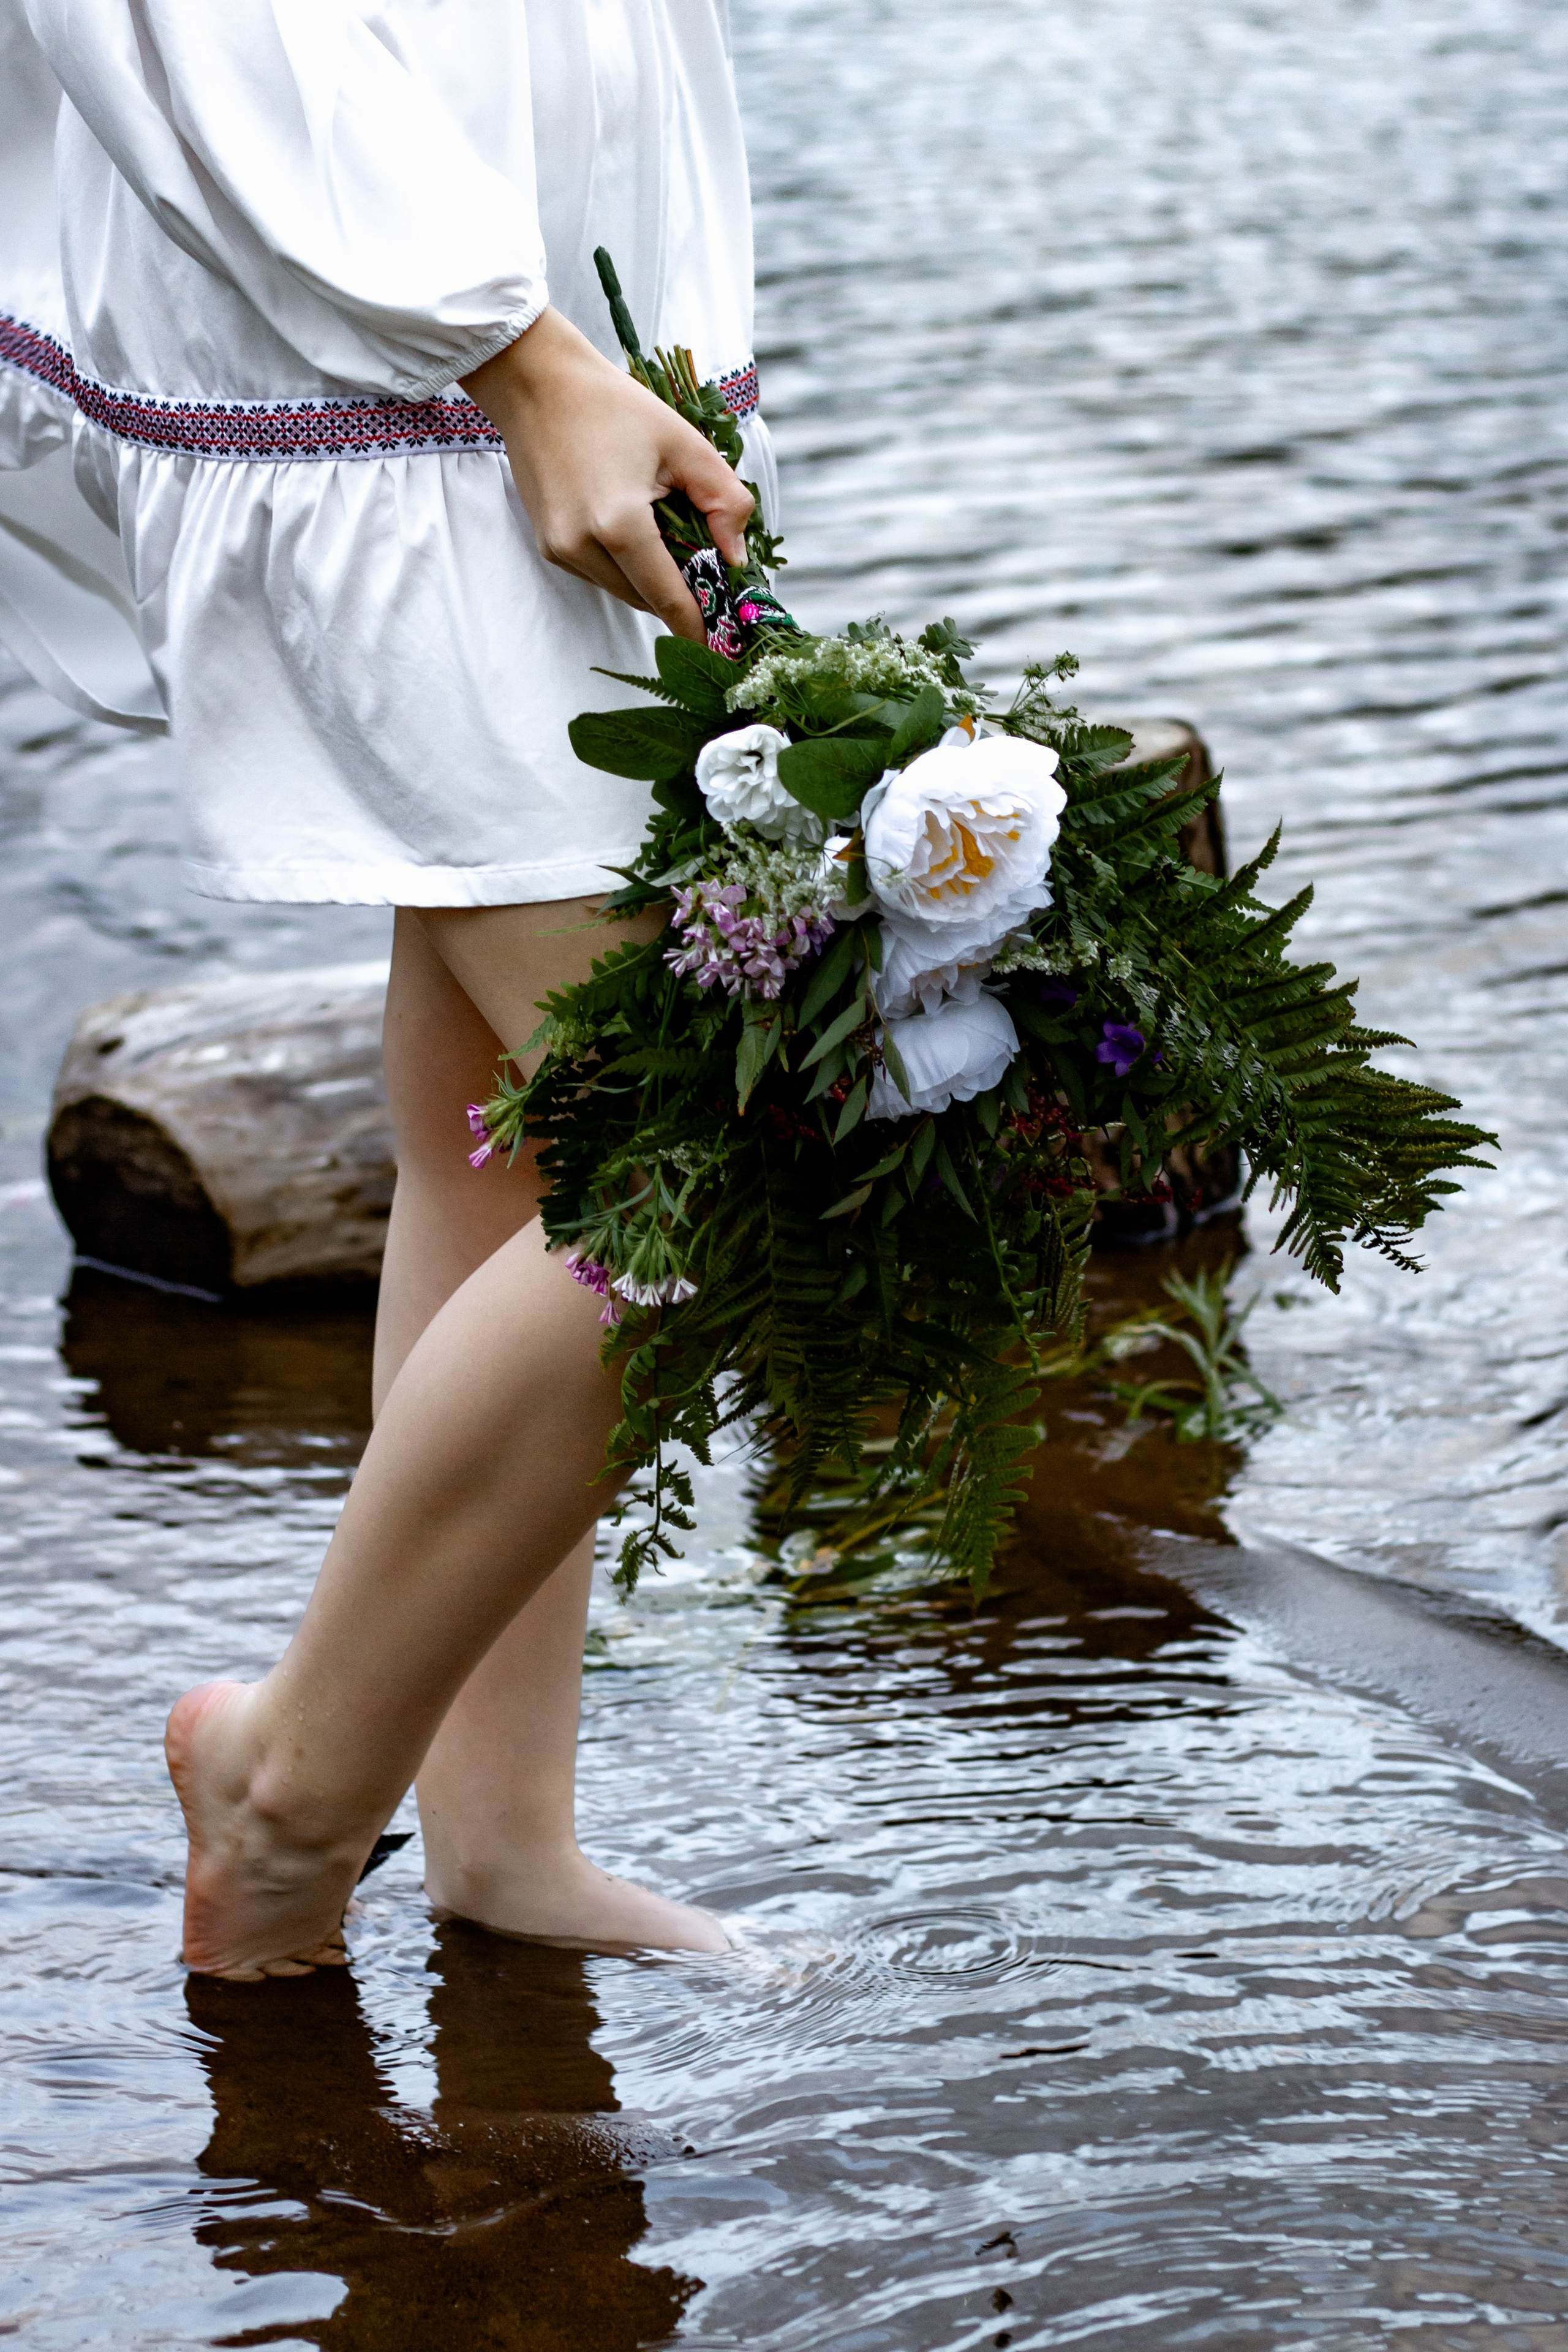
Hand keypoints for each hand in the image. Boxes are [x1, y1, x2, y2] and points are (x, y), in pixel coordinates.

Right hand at [461, 307, 753, 640]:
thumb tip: (738, 557)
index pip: (668, 597)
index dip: (698, 626)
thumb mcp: (684, 444)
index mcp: (619, 523)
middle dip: (679, 596)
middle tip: (710, 580)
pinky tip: (632, 527)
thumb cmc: (613, 405)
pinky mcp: (549, 547)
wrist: (536, 383)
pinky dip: (624, 564)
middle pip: (646, 600)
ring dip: (651, 579)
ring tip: (670, 539)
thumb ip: (724, 500)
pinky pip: (599, 574)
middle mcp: (582, 546)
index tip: (722, 646)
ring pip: (622, 590)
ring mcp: (560, 550)